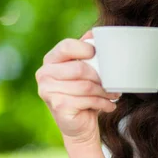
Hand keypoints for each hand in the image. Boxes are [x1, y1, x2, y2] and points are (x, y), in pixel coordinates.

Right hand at [35, 30, 120, 144]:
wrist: (78, 124)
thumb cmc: (83, 94)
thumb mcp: (85, 70)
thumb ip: (86, 50)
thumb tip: (94, 32)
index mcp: (50, 60)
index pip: (66, 46)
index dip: (86, 49)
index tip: (99, 55)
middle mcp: (44, 74)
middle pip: (79, 68)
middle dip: (100, 76)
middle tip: (112, 82)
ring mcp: (47, 91)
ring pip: (85, 86)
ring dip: (104, 91)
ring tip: (113, 94)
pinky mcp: (57, 105)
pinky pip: (86, 100)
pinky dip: (102, 103)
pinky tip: (109, 105)